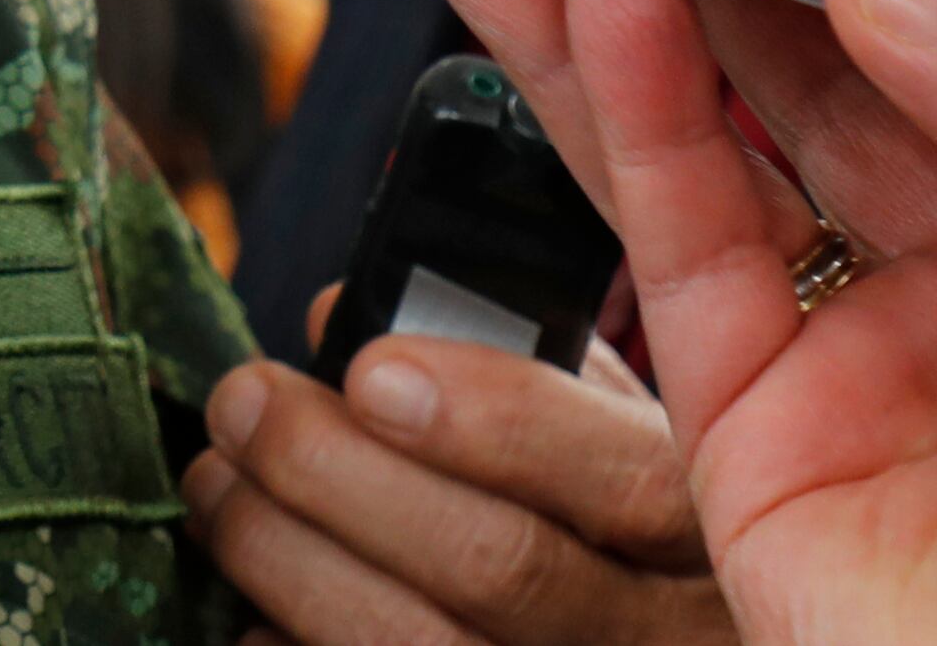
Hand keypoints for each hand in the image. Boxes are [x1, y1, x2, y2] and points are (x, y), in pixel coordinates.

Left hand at [185, 307, 726, 645]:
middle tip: (241, 400)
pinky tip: (253, 617)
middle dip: (336, 472)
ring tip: (218, 486)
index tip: (366, 368)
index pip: (619, 478)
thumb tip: (335, 321)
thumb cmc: (634, 521)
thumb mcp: (615, 427)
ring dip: (286, 559)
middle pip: (499, 568)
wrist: (674, 629)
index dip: (491, 420)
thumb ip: (512, 364)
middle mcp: (677, 638)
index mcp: (718, 530)